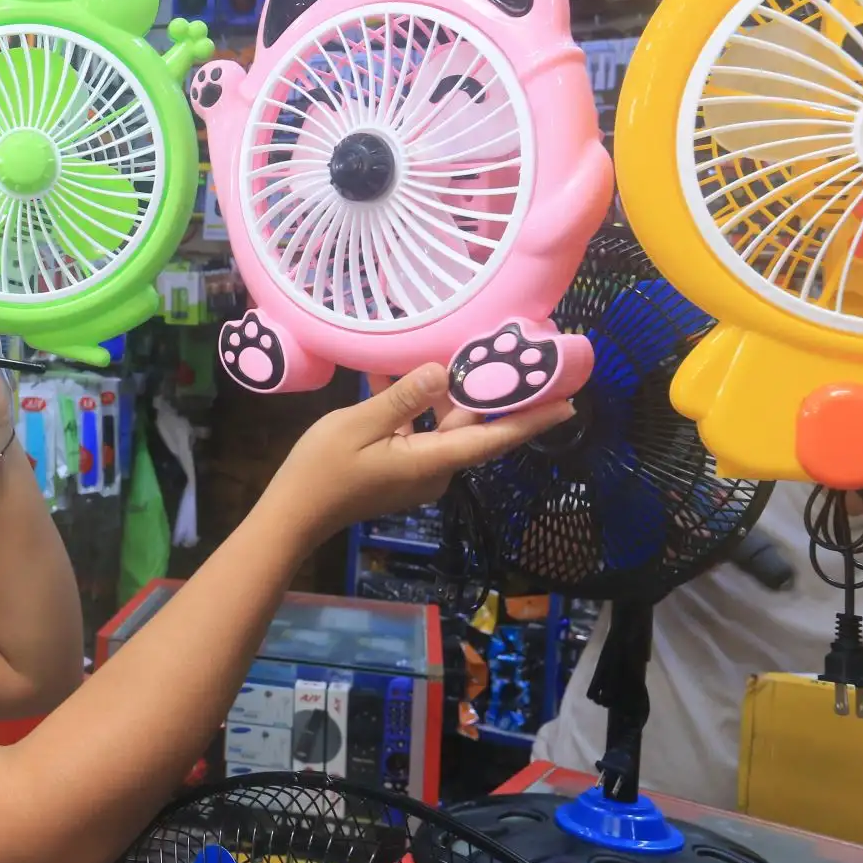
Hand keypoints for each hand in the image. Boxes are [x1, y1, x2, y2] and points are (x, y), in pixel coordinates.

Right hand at [269, 364, 573, 541]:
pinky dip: (410, 406)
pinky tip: (391, 373)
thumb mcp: (359, 426)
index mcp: (432, 461)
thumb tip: (442, 371)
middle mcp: (434, 469)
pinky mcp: (397, 469)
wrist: (293, 514)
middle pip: (470, 426)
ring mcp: (416, 471)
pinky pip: (416, 431)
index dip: (532, 420)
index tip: (569, 403)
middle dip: (485, 390)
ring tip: (446, 348)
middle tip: (505, 351)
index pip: (494, 438)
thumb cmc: (323, 470)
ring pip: (441, 424)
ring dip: (440, 390)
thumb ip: (404, 398)